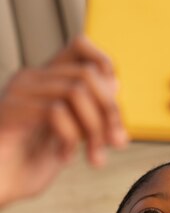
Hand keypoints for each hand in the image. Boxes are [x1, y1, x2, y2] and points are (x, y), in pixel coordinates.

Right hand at [0, 36, 127, 206]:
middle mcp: (30, 80)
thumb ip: (90, 112)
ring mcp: (18, 93)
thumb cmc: (25, 166)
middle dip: (110, 111)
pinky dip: (70, 138)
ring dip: (94, 129)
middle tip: (115, 142)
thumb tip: (115, 82)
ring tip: (93, 157)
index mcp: (44, 81)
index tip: (115, 106)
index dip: (105, 68)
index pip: (80, 46)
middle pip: (87, 73)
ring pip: (76, 91)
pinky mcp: (10, 111)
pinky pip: (56, 112)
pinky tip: (63, 157)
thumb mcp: (69, 138)